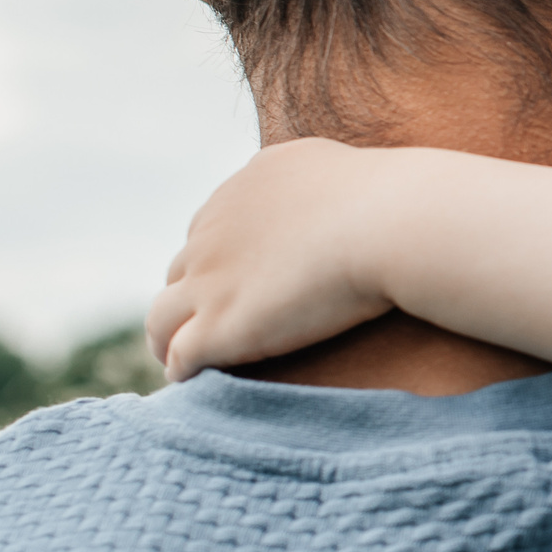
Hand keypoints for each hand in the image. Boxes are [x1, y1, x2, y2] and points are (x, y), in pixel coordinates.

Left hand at [148, 138, 399, 377]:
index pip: (213, 229)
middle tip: (218, 323)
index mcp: (246, 188)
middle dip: (197, 295)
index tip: (247, 281)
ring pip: (162, 318)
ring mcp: (210, 280)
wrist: (388, 223)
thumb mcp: (340, 170)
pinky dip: (184, 369)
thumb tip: (330, 203)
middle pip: (184, 271)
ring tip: (185, 363)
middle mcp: (215, 230)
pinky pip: (180, 356)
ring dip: (169, 338)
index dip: (226, 259)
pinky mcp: (218, 326)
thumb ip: (316, 183)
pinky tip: (198, 381)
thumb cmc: (389, 200)